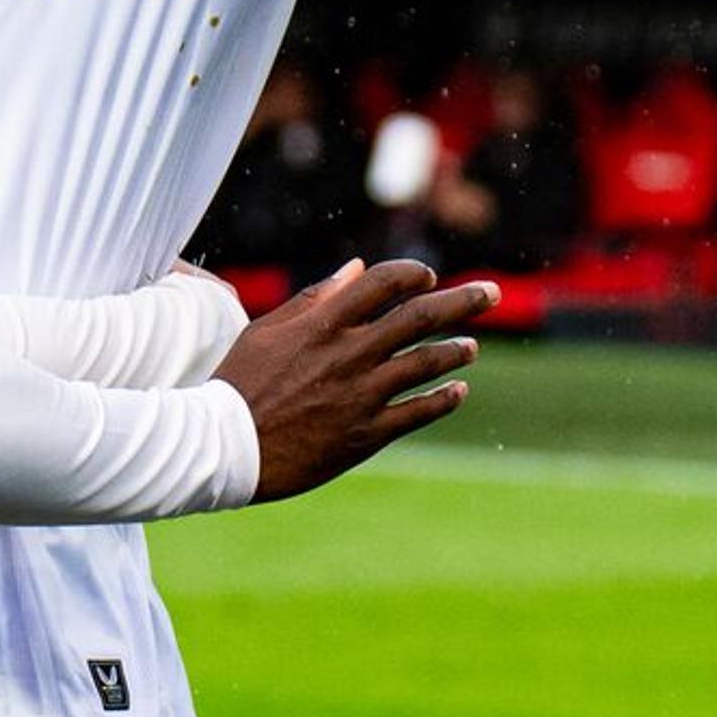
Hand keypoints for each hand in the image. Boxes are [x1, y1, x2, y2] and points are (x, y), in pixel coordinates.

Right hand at [215, 259, 494, 499]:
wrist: (225, 447)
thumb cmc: (240, 384)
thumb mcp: (267, 330)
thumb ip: (315, 298)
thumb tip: (356, 268)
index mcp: (324, 323)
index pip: (384, 282)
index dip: (414, 274)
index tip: (429, 276)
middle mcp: (349, 354)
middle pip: (421, 316)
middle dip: (464, 301)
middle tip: (492, 293)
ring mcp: (361, 394)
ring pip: (428, 363)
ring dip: (457, 352)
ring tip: (472, 348)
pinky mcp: (366, 434)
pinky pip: (419, 412)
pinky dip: (445, 399)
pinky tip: (459, 392)